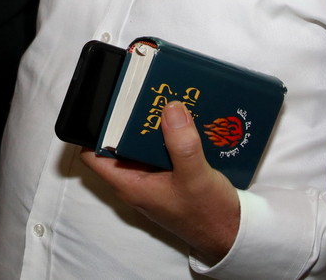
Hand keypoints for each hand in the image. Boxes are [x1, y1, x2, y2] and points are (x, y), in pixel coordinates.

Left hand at [80, 101, 240, 265]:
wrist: (232, 235)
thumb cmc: (208, 215)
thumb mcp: (195, 177)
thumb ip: (182, 144)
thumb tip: (170, 108)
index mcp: (130, 183)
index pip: (93, 155)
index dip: (94, 128)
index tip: (107, 102)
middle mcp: (137, 178)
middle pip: (120, 141)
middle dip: (129, 117)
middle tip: (141, 90)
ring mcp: (154, 176)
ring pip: (143, 142)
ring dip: (152, 122)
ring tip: (161, 95)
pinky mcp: (170, 172)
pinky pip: (162, 146)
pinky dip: (169, 131)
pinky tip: (182, 115)